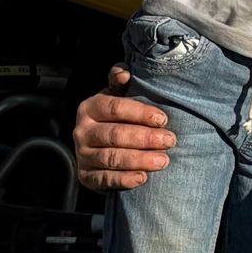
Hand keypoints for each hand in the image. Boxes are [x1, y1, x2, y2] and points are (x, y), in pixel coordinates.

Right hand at [75, 66, 174, 192]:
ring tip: (163, 160)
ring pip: (111, 158)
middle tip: (169, 140)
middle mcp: (82, 131)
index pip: (114, 108)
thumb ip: (119, 82)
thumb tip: (124, 72)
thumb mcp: (116, 96)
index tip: (162, 119)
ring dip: (139, 159)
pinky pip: (105, 180)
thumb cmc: (116, 118)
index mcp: (89, 108)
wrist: (99, 148)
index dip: (140, 113)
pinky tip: (143, 178)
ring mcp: (83, 155)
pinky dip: (125, 180)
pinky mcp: (86, 177)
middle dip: (144, 138)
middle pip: (115, 134)